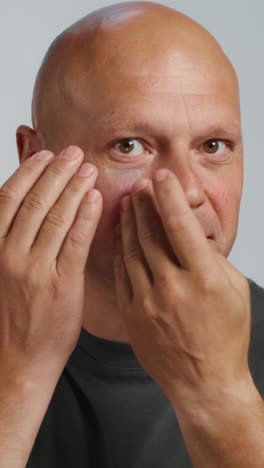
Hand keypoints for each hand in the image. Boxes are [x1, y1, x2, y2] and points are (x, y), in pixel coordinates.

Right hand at [0, 146, 101, 378]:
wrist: (16, 361)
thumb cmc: (10, 318)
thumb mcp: (1, 274)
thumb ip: (12, 242)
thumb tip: (30, 212)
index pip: (9, 199)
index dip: (29, 172)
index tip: (45, 154)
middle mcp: (9, 254)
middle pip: (35, 201)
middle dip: (56, 172)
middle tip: (73, 153)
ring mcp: (34, 269)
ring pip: (55, 216)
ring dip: (73, 187)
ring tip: (87, 168)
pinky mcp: (61, 284)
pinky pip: (75, 241)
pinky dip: (85, 216)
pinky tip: (94, 198)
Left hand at [114, 168, 250, 405]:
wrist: (204, 382)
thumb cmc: (226, 335)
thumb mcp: (234, 289)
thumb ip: (211, 257)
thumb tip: (188, 229)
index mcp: (204, 279)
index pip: (181, 225)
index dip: (169, 196)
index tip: (161, 176)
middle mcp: (173, 288)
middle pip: (151, 234)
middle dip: (143, 204)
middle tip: (139, 185)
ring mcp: (148, 303)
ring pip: (131, 250)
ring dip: (128, 223)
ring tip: (127, 203)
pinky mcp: (131, 316)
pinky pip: (122, 274)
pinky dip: (120, 251)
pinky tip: (120, 235)